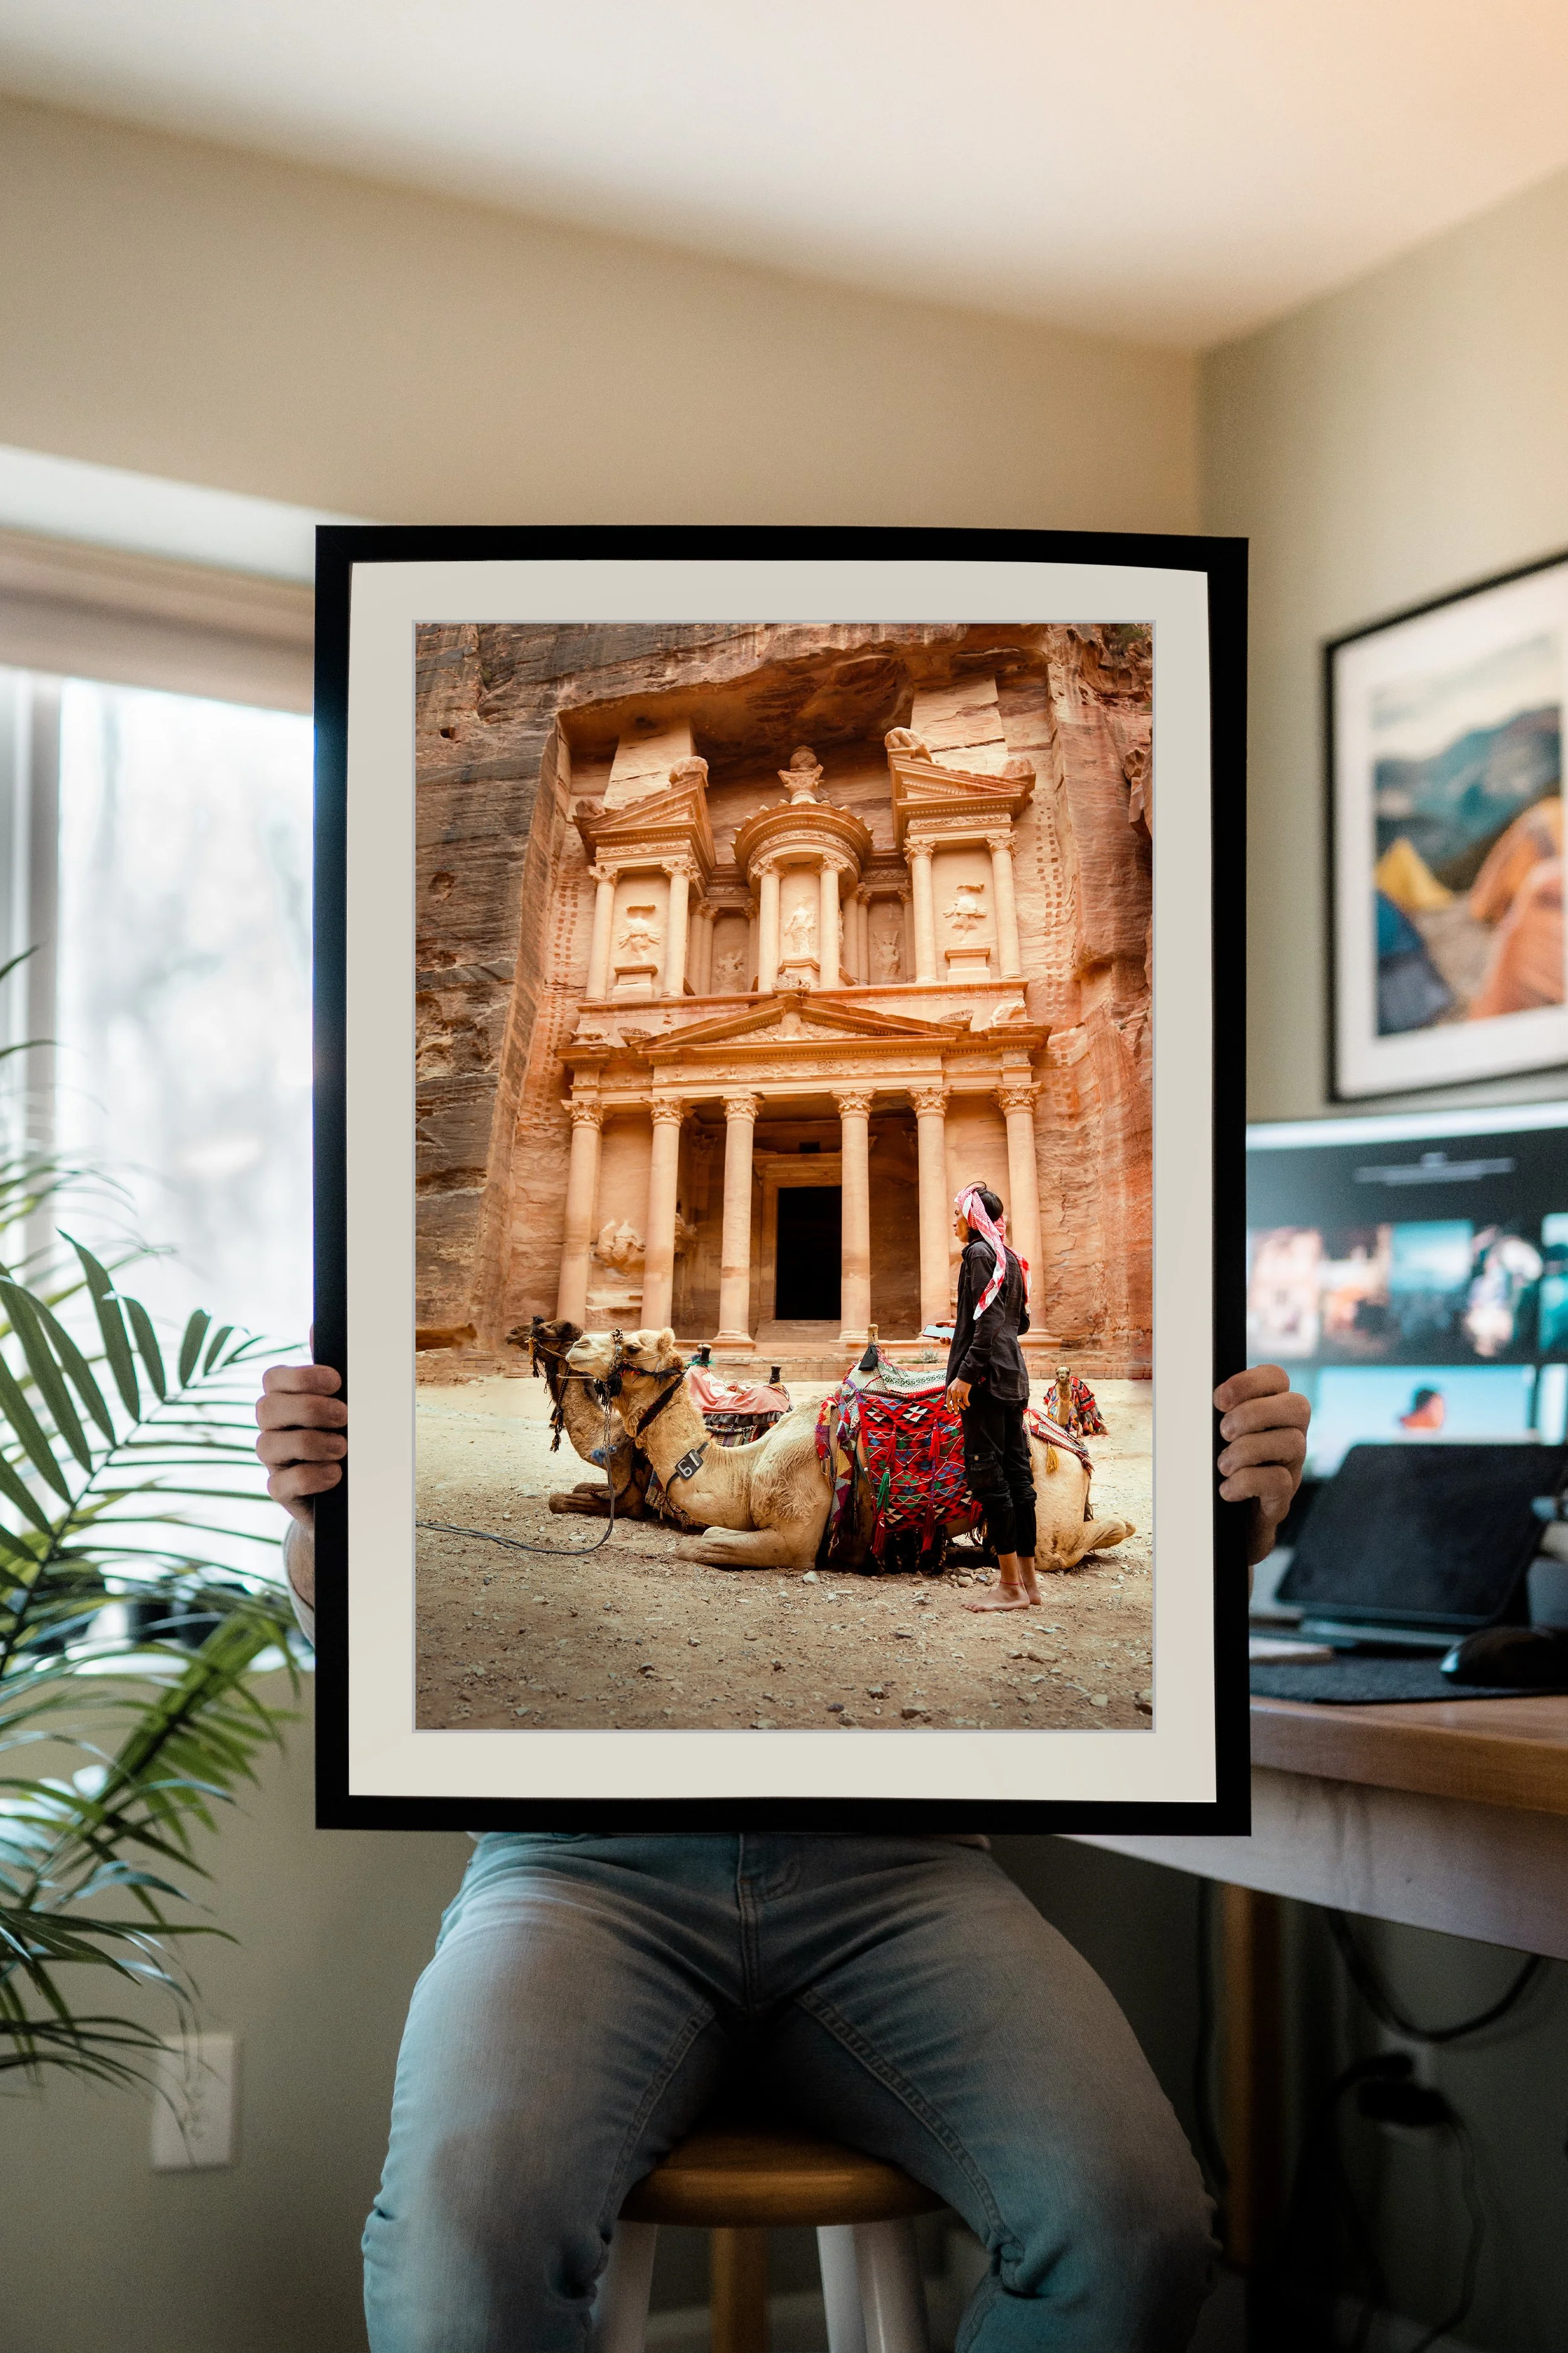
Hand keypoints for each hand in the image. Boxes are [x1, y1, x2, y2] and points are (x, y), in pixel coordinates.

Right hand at [255, 1362, 345, 1528]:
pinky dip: (309, 1476)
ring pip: (268, 1445)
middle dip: (309, 1409)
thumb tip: (315, 1327)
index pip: (273, 1378)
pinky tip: (334, 1474)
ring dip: (310, 1443)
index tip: (336, 1381)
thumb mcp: (350, 1400)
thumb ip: (335, 1370)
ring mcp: (274, 1460)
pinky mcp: (281, 1491)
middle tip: (345, 1416)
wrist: (360, 1486)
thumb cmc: (352, 1434)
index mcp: (286, 1399)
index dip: (301, 1377)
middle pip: (267, 1408)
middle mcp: (273, 1427)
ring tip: (342, 1448)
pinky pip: (279, 1484)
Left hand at [946, 1377, 970, 1411]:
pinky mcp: (964, 1392)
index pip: (947, 1400)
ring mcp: (958, 1392)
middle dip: (955, 1409)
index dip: (948, 1406)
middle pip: (953, 1403)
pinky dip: (967, 1404)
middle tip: (956, 1413)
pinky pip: (965, 1401)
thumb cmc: (959, 1381)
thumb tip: (951, 1401)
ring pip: (959, 1403)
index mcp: (949, 1390)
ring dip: (962, 1407)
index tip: (950, 1410)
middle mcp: (953, 1391)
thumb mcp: (952, 1385)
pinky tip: (968, 1404)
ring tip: (964, 1408)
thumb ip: (951, 1392)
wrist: (965, 1375)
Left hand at [1213, 1365, 1309, 1568]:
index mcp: (1269, 1412)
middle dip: (1255, 1414)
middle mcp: (1288, 1435)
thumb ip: (1207, 1414)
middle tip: (1223, 1432)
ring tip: (1223, 1465)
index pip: (1277, 1378)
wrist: (1217, 1528)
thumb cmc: (1210, 1471)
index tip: (1219, 1399)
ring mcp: (1290, 1467)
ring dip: (1248, 1450)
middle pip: (1297, 1406)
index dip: (1251, 1382)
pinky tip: (1227, 1490)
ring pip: (1292, 1443)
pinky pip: (1280, 1482)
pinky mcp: (1282, 1499)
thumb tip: (1186, 1394)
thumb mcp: (1207, 1437)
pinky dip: (1247, 1482)